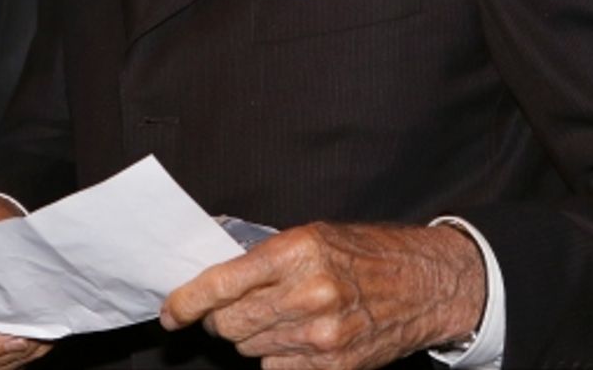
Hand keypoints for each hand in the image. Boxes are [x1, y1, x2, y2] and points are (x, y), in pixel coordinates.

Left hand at [160, 222, 483, 369]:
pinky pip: (276, 369)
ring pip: (249, 348)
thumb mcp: (310, 235)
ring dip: (248, 336)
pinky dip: (274, 355)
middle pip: (229, 323)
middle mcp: (307, 295)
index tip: (171, 312)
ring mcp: (322, 336)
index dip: (187, 301)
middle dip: (218, 318)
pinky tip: (293, 335)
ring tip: (273, 315)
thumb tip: (211, 277)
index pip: (222, 284)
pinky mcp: (334, 367)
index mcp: (296, 252)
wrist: (421, 283)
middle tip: (226, 307)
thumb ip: (262, 256)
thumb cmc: (362, 252)